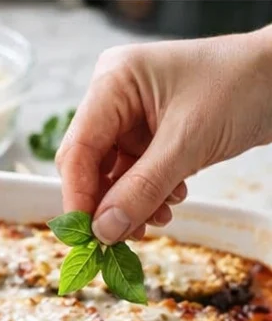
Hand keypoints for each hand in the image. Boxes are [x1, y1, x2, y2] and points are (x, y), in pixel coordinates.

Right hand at [55, 27, 271, 243]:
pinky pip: (139, 169)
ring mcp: (136, 112)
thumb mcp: (189, 143)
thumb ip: (143, 188)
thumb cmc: (241, 87)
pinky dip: (152, 191)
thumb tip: (104, 230)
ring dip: (134, 200)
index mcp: (112, 82)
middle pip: (92, 160)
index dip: (79, 194)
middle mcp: (116, 95)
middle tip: (120, 239)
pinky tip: (172, 200)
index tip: (86, 237)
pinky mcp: (156, 129)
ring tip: (159, 219)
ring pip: (116, 170)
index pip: (79, 146)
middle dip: (108, 201)